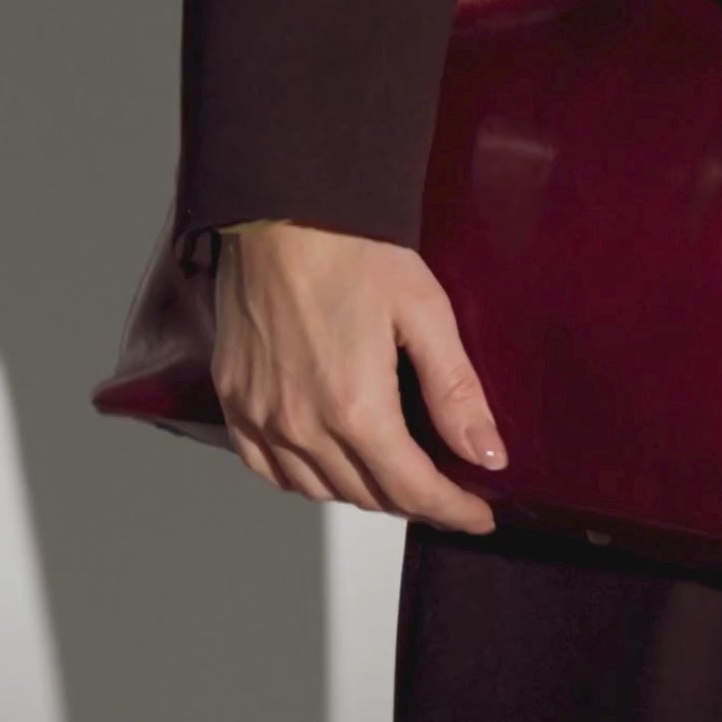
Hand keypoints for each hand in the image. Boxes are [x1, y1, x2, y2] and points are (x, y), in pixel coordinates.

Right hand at [211, 220, 504, 532]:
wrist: (278, 208)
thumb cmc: (350, 245)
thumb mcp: (424, 310)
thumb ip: (456, 390)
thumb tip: (488, 455)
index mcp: (356, 409)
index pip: (414, 491)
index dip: (454, 509)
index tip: (479, 513)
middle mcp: (302, 425)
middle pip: (368, 496)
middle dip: (414, 499)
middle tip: (446, 487)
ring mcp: (261, 416)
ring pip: (319, 490)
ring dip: (363, 490)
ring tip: (395, 471)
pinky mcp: (234, 399)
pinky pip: (268, 468)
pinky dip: (303, 477)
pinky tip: (327, 459)